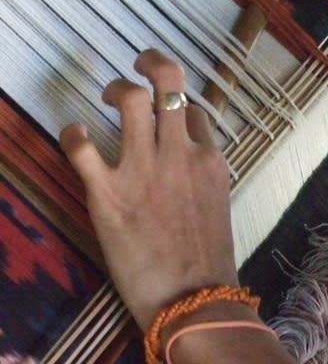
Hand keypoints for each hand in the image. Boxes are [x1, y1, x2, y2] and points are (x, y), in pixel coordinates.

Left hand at [60, 49, 237, 330]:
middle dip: (152, 62)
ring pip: (129, 98)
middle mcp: (179, 154)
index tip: (165, 119)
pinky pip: (82, 146)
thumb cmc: (208, 264)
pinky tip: (73, 134)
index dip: (176, 107)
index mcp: (209, 161)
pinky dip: (72, 134)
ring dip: (115, 88)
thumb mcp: (218, 207)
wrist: (194, 301)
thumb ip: (203, 177)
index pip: (193, 111)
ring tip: (106, 95)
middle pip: (168, 82)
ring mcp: (144, 170)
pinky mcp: (108, 193)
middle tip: (138, 62)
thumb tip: (189, 163)